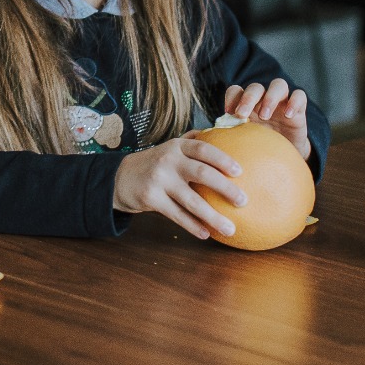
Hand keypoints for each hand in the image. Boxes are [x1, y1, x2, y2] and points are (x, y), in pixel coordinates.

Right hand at [112, 138, 245, 240]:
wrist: (121, 177)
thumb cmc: (156, 163)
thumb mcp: (171, 148)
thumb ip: (194, 142)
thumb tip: (228, 130)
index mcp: (177, 146)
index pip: (203, 149)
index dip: (222, 159)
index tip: (240, 171)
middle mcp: (168, 160)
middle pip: (201, 173)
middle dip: (225, 188)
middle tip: (243, 201)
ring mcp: (159, 180)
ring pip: (191, 201)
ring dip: (213, 216)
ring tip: (230, 229)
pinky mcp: (151, 198)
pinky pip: (177, 215)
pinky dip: (193, 226)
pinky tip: (206, 234)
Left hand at [222, 78, 313, 160]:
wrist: (285, 157)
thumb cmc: (261, 147)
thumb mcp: (245, 141)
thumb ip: (232, 135)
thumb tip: (211, 136)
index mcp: (248, 105)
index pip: (236, 91)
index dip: (231, 97)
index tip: (228, 112)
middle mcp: (264, 100)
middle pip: (256, 87)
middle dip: (248, 98)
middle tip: (242, 113)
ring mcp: (282, 102)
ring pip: (278, 85)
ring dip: (270, 98)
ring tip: (265, 115)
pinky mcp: (299, 109)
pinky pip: (300, 96)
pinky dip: (294, 101)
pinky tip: (288, 115)